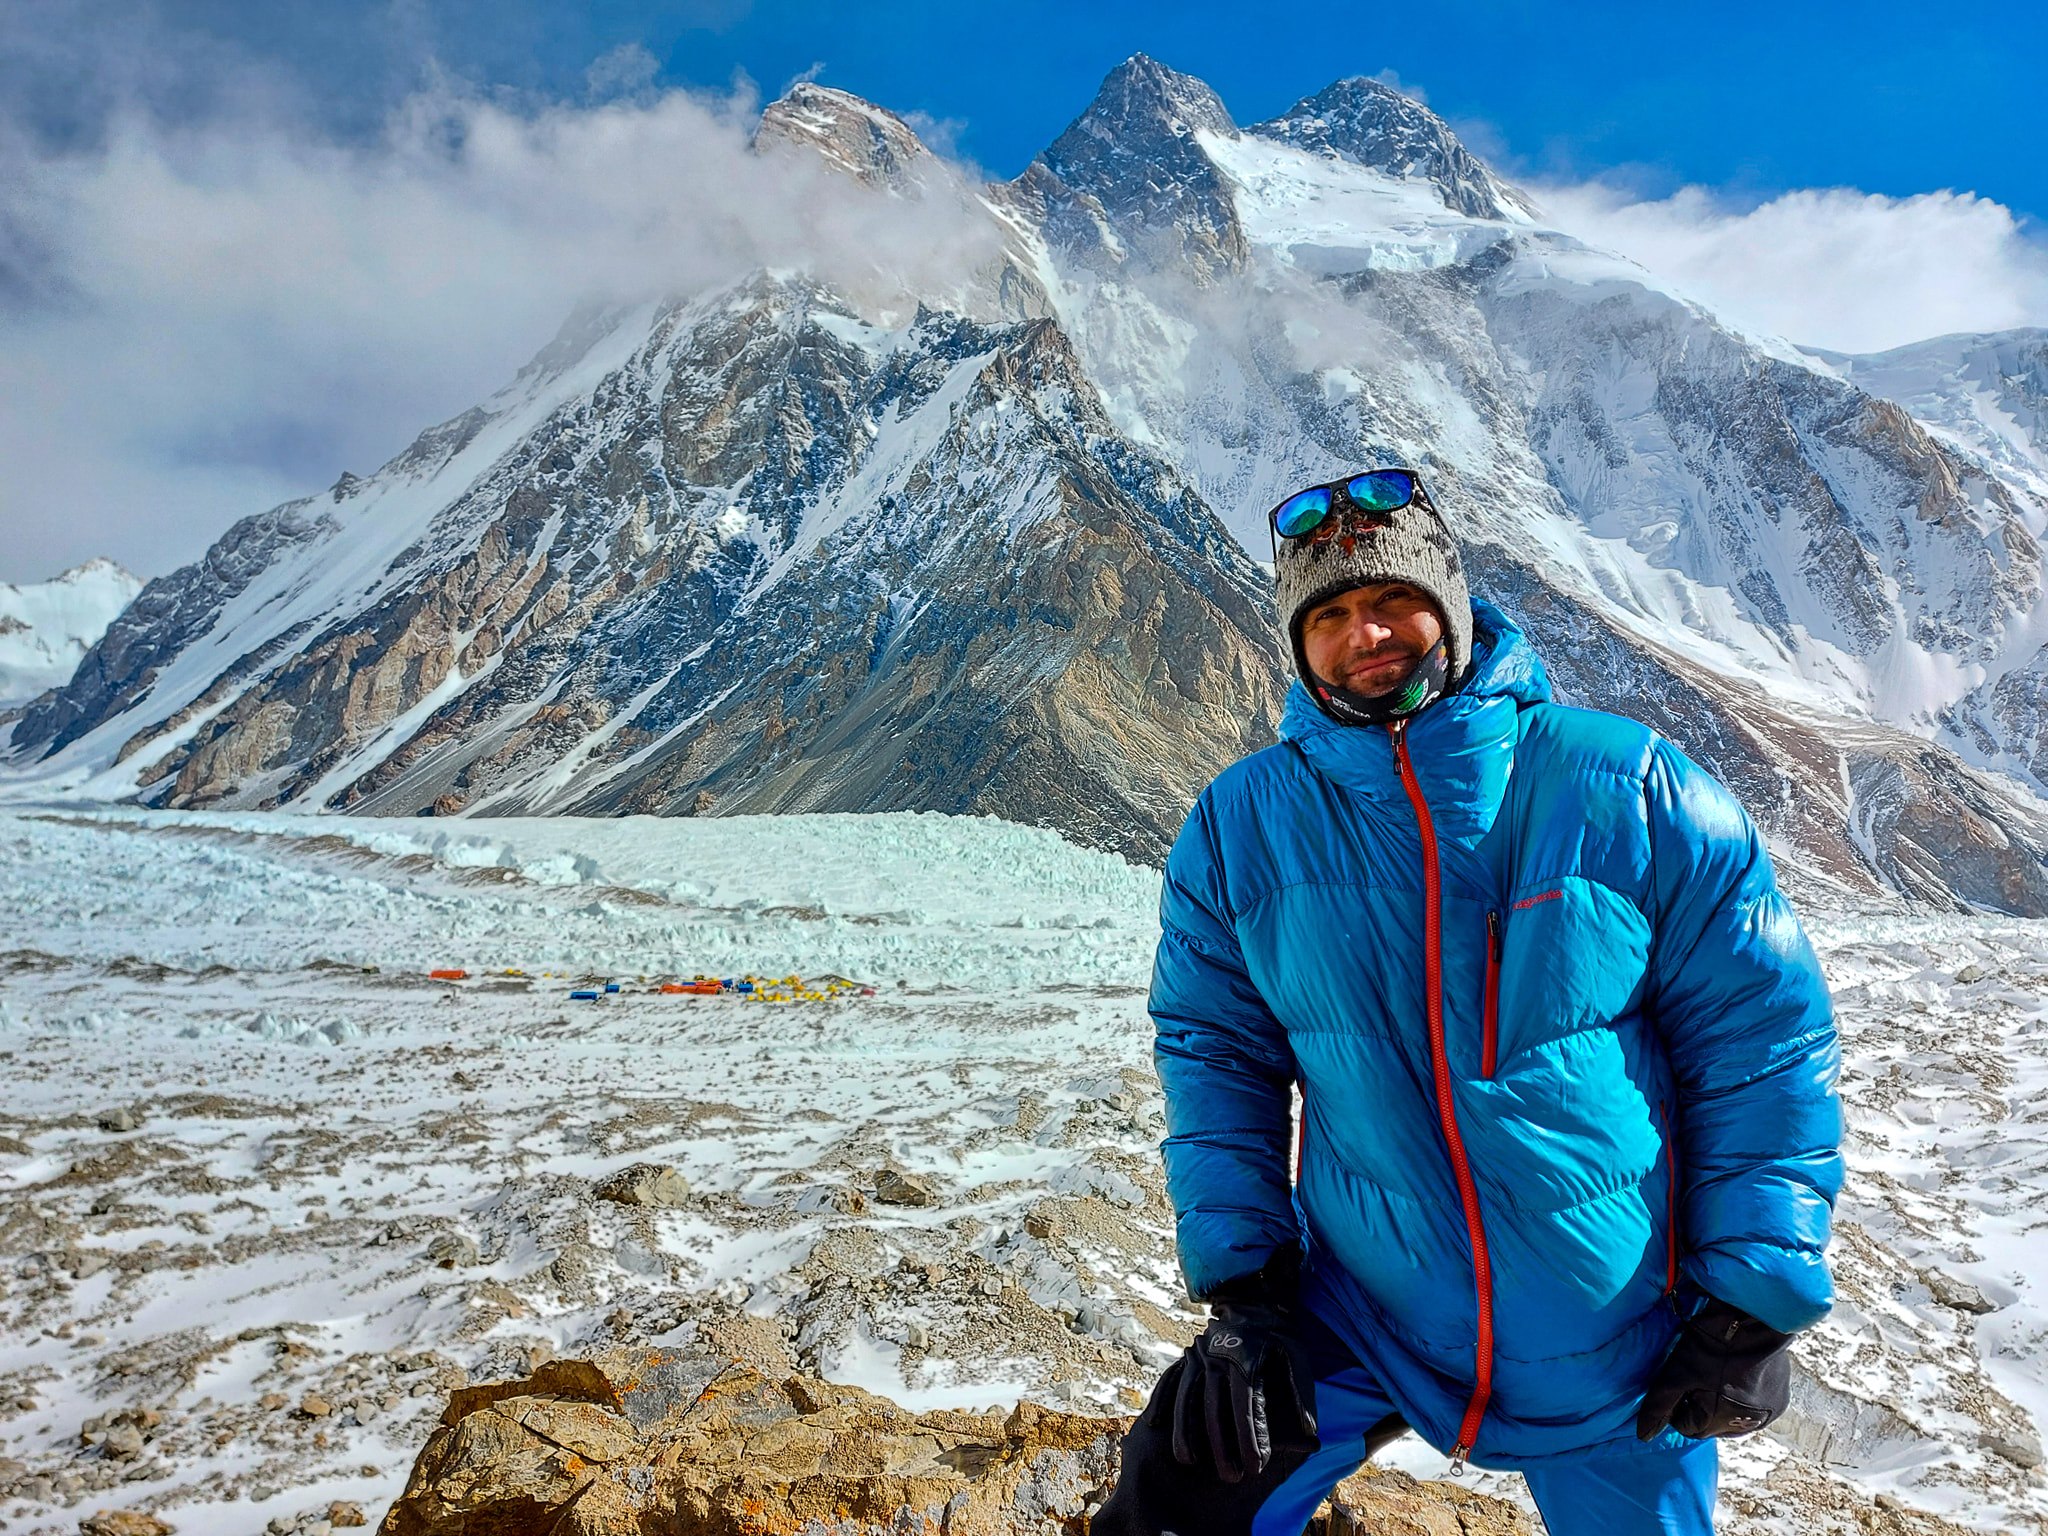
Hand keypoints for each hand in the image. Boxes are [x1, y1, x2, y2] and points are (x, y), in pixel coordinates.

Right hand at [1171, 1298, 1318, 1481]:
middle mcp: (1217, 1358)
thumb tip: (1309, 1433)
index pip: (1247, 1407)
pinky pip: (1170, 1379)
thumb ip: (1300, 1394)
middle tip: (1230, 1477)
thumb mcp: (1298, 1356)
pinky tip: (1154, 1425)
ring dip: (1185, 1430)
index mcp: (1246, 1360)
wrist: (1254, 1294)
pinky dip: (1161, 1401)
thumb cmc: (1280, 1331)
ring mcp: (1198, 1354)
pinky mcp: (1188, 1354)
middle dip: (1221, 1446)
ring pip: (1187, 1397)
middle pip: (1215, 1409)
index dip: (1251, 1439)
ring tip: (1186, 1460)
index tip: (1256, 1467)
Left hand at [1637, 1297, 1793, 1440]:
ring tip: (1717, 1370)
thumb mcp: (1678, 1371)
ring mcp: (1769, 1413)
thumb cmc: (1713, 1344)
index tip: (1680, 1380)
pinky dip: (1743, 1393)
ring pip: (1734, 1415)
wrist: (1754, 1318)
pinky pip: (1754, 1405)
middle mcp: (1751, 1425)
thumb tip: (1644, 1435)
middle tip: (1697, 1373)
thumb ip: (1659, 1405)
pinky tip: (1737, 1370)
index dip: (1679, 1403)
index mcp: (1724, 1422)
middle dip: (1701, 1403)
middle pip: (1712, 1423)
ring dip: (1723, 1399)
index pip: (1689, 1427)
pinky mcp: (1781, 1398)